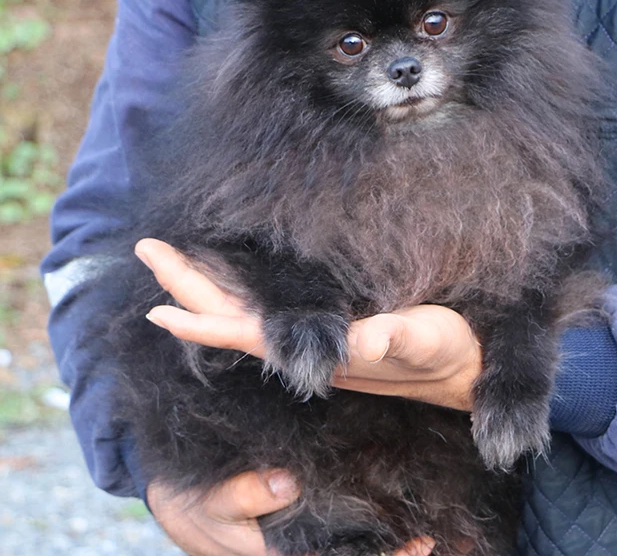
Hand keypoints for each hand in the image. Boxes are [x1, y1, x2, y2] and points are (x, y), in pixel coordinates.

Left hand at [135, 238, 482, 411]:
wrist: (468, 369)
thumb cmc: (447, 353)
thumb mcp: (421, 341)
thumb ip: (386, 340)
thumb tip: (349, 342)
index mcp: (317, 353)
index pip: (244, 336)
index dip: (200, 323)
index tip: (155, 306)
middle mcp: (305, 349)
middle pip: (231, 317)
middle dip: (187, 286)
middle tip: (148, 248)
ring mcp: (314, 340)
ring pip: (246, 313)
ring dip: (206, 288)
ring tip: (174, 262)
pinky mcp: (330, 328)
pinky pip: (270, 309)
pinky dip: (241, 292)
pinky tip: (235, 279)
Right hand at [149, 470, 434, 555]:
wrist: (179, 505)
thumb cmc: (194, 506)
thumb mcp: (211, 502)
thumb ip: (242, 495)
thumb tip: (286, 484)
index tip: (420, 544)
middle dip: (394, 555)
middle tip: (435, 538)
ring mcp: (302, 546)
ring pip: (352, 552)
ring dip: (385, 547)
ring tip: (429, 531)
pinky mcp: (300, 529)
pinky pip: (341, 536)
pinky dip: (368, 531)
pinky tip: (396, 511)